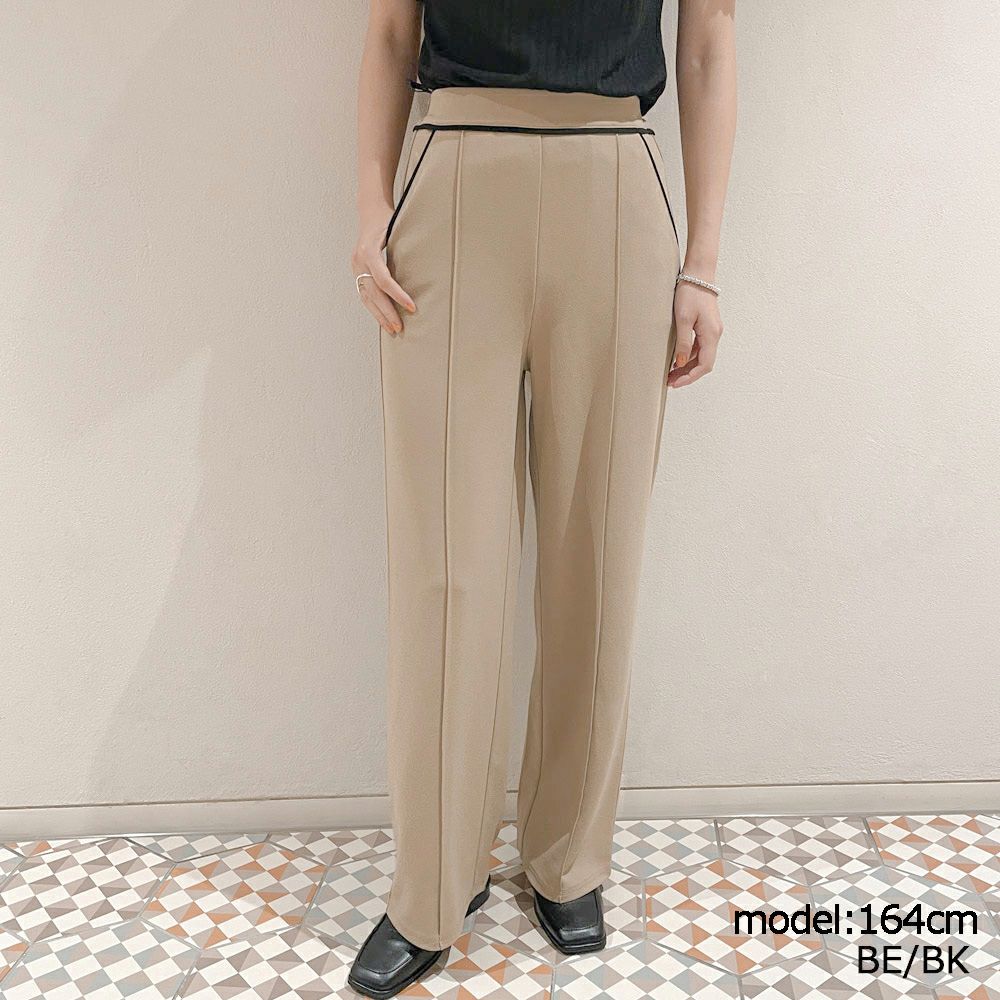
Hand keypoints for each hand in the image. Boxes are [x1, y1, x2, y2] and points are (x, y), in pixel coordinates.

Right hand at [351, 213, 415, 334]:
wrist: (370, 211)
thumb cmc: (388, 218)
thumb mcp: (398, 229)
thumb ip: (408, 247)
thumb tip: (429, 267)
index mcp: (369, 251)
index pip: (383, 280)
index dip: (398, 295)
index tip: (412, 307)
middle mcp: (359, 261)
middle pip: (373, 293)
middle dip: (387, 311)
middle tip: (400, 327)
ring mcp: (355, 267)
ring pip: (366, 297)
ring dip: (379, 314)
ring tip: (392, 329)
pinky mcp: (357, 271)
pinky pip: (364, 294)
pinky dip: (374, 308)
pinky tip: (383, 318)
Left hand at [668, 280, 722, 387]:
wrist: (698, 274)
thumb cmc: (690, 293)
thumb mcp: (683, 319)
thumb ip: (683, 342)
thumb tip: (681, 362)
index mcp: (711, 334)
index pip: (704, 365)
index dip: (690, 377)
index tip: (675, 383)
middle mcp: (715, 334)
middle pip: (703, 363)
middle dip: (687, 374)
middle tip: (669, 381)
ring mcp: (712, 331)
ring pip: (701, 356)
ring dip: (687, 366)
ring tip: (670, 373)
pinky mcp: (707, 326)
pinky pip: (700, 347)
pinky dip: (689, 356)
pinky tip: (676, 359)